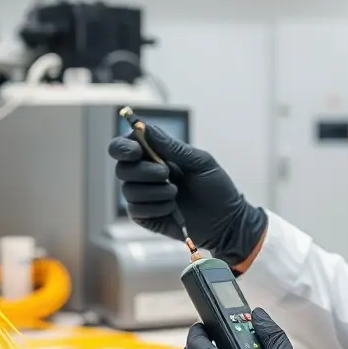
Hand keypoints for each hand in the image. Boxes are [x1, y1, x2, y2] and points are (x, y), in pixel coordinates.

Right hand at [108, 124, 266, 266]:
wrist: (226, 221)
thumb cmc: (215, 187)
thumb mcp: (199, 161)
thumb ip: (172, 146)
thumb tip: (145, 128)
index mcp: (154, 155)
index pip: (124, 146)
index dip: (123, 147)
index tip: (137, 150)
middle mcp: (143, 174)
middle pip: (122, 168)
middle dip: (143, 171)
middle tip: (166, 174)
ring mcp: (143, 196)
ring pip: (128, 190)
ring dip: (155, 191)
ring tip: (176, 194)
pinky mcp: (145, 216)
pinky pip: (137, 209)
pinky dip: (156, 207)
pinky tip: (172, 208)